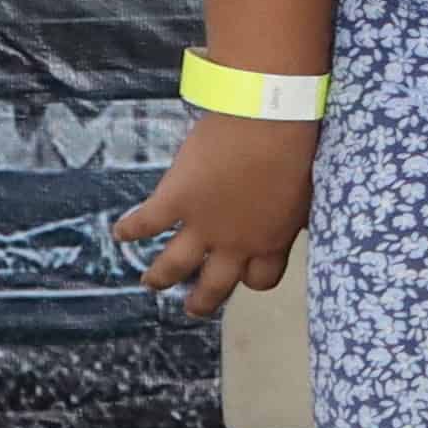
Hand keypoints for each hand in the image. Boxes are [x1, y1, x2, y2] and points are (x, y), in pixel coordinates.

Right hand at [115, 112, 321, 313]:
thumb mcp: (307, 194)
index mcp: (271, 241)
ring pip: (174, 266)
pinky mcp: (175, 199)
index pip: (261, 278)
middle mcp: (234, 244)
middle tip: (193, 308)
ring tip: (151, 283)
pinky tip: (120, 233)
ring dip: (160, 277)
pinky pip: (146, 223)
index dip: (251, 277)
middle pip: (215, 287)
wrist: (269, 119)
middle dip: (203, 302)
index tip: (245, 272)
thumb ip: (293, 214)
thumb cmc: (298, 147)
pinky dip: (130, 229)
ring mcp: (201, 224)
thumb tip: (294, 218)